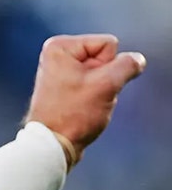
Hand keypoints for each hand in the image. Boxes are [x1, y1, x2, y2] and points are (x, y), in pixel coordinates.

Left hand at [24, 34, 145, 168]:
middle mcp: (57, 56)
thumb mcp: (107, 85)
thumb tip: (136, 60)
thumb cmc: (73, 115)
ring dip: (102, 90)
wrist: (53, 145)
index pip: (109, 44)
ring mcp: (61, 72)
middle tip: (86, 97)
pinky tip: (82, 109)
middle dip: (105, 79)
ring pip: (103, 73)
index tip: (88, 85)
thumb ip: (128, 65)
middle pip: (105, 58)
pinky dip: (94, 97)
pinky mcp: (66, 87)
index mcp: (60, 47)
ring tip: (83, 104)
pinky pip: (94, 85)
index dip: (107, 66)